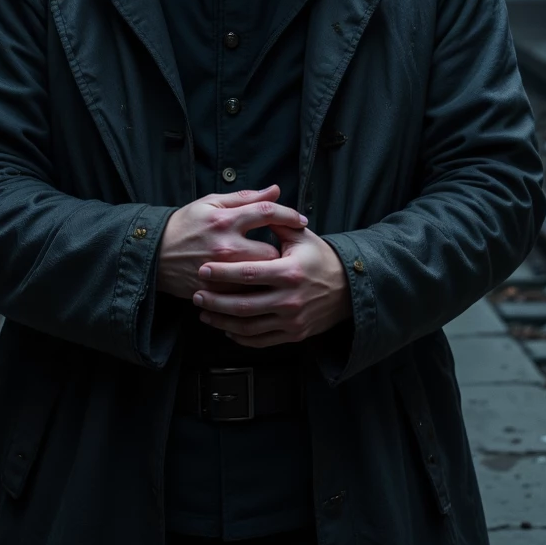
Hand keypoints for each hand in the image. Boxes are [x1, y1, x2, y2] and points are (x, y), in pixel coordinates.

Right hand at [156, 184, 306, 300]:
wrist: (154, 255)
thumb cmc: (185, 225)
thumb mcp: (210, 203)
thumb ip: (245, 198)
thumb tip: (275, 190)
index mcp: (225, 220)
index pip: (266, 212)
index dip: (288, 214)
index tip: (301, 220)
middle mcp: (225, 246)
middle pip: (271, 251)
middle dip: (280, 251)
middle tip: (283, 251)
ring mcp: (221, 272)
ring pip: (261, 276)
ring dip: (269, 272)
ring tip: (271, 269)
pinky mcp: (216, 291)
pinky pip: (246, 294)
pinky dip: (253, 289)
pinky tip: (255, 284)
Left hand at [192, 229, 352, 347]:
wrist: (348, 289)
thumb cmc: (320, 258)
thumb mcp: (301, 237)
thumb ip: (276, 222)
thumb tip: (253, 203)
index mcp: (289, 271)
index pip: (248, 273)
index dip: (223, 273)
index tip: (203, 270)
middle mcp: (290, 299)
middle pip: (243, 305)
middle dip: (215, 301)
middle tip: (196, 294)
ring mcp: (291, 321)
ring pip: (248, 327)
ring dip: (221, 321)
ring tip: (204, 312)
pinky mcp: (293, 335)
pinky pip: (260, 341)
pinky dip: (239, 336)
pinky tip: (226, 327)